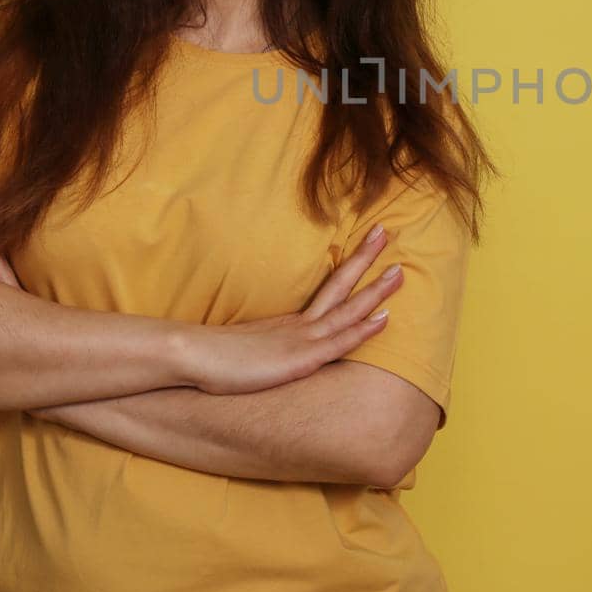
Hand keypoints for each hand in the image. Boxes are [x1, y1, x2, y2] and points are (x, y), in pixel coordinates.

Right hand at [177, 224, 403, 395]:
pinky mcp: (300, 359)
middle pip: (340, 285)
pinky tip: (385, 318)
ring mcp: (301, 340)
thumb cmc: (214, 357)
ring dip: (375, 291)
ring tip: (401, 270)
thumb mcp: (249, 348)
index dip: (350, 268)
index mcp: (290, 322)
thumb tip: (270, 349)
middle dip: (365, 259)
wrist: (190, 356)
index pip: (328, 290)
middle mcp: (300, 324)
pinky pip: (339, 342)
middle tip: (387, 232)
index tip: (368, 246)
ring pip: (347, 309)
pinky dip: (363, 329)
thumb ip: (266, 346)